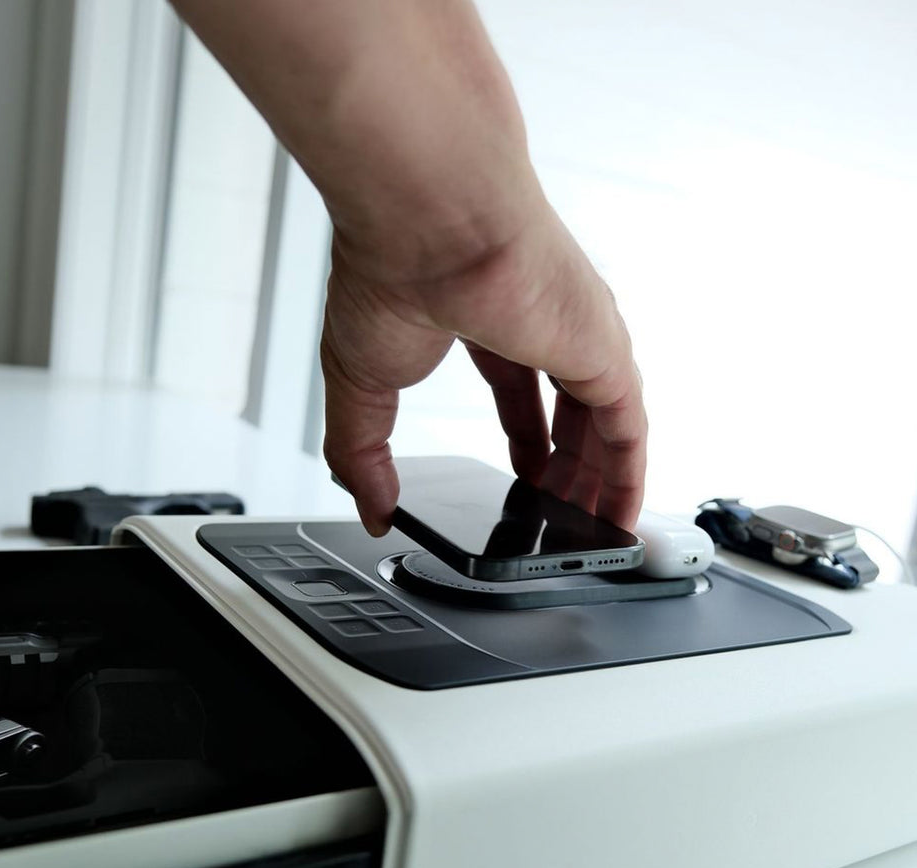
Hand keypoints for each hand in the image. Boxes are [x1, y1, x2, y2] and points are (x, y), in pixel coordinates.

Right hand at [321, 196, 646, 534]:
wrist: (428, 217)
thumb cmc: (390, 270)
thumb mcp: (359, 387)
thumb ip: (362, 454)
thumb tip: (370, 508)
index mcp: (486, 321)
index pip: (519, 388)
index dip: (525, 439)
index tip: (525, 476)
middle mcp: (542, 325)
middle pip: (569, 410)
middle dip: (566, 466)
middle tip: (562, 512)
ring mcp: (578, 337)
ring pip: (605, 423)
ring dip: (599, 479)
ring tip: (595, 527)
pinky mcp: (604, 351)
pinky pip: (630, 431)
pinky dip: (627, 479)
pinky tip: (621, 518)